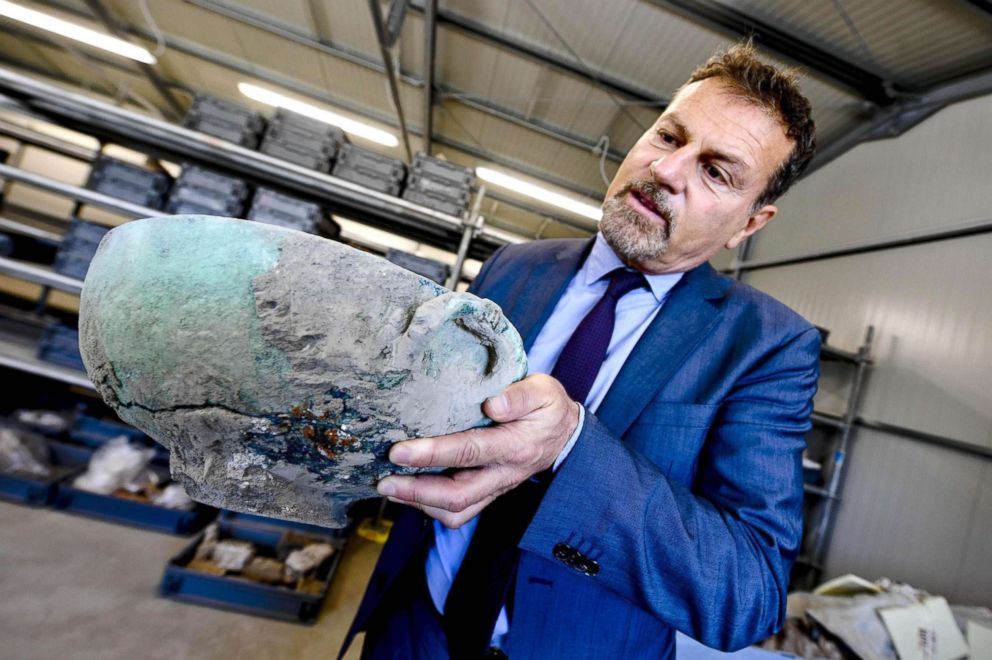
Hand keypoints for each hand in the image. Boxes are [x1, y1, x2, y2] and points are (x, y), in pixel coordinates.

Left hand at [376, 374, 579, 527]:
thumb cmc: (547, 408)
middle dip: (416, 491)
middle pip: (457, 495)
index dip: (432, 453)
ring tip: (389, 488)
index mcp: (516, 446)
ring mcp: (495, 488)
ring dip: (420, 503)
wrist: (564, 436)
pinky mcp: (488, 494)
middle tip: (383, 481)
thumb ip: (521, 395)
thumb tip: (492, 403)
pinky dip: (430, 506)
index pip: (470, 452)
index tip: (399, 450)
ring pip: (457, 511)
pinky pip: (459, 512)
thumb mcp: (544, 391)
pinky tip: (409, 491)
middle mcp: (504, 474)